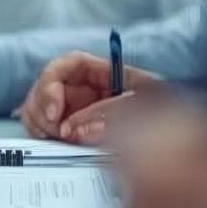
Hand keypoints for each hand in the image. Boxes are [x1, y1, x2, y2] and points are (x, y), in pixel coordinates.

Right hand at [22, 51, 168, 143]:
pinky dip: (41, 134)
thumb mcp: (142, 107)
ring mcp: (72, 108)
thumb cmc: (160, 115)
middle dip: (43, 108)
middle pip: (46, 85)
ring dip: (40, 122)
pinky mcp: (65, 129)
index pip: (67, 64)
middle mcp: (83, 88)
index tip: (54, 110)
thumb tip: (74, 129)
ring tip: (57, 138)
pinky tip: (52, 142)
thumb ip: (108, 115)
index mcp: (101, 74)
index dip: (52, 83)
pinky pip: (41, 126)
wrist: (168, 143)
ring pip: (38, 106)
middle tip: (56, 131)